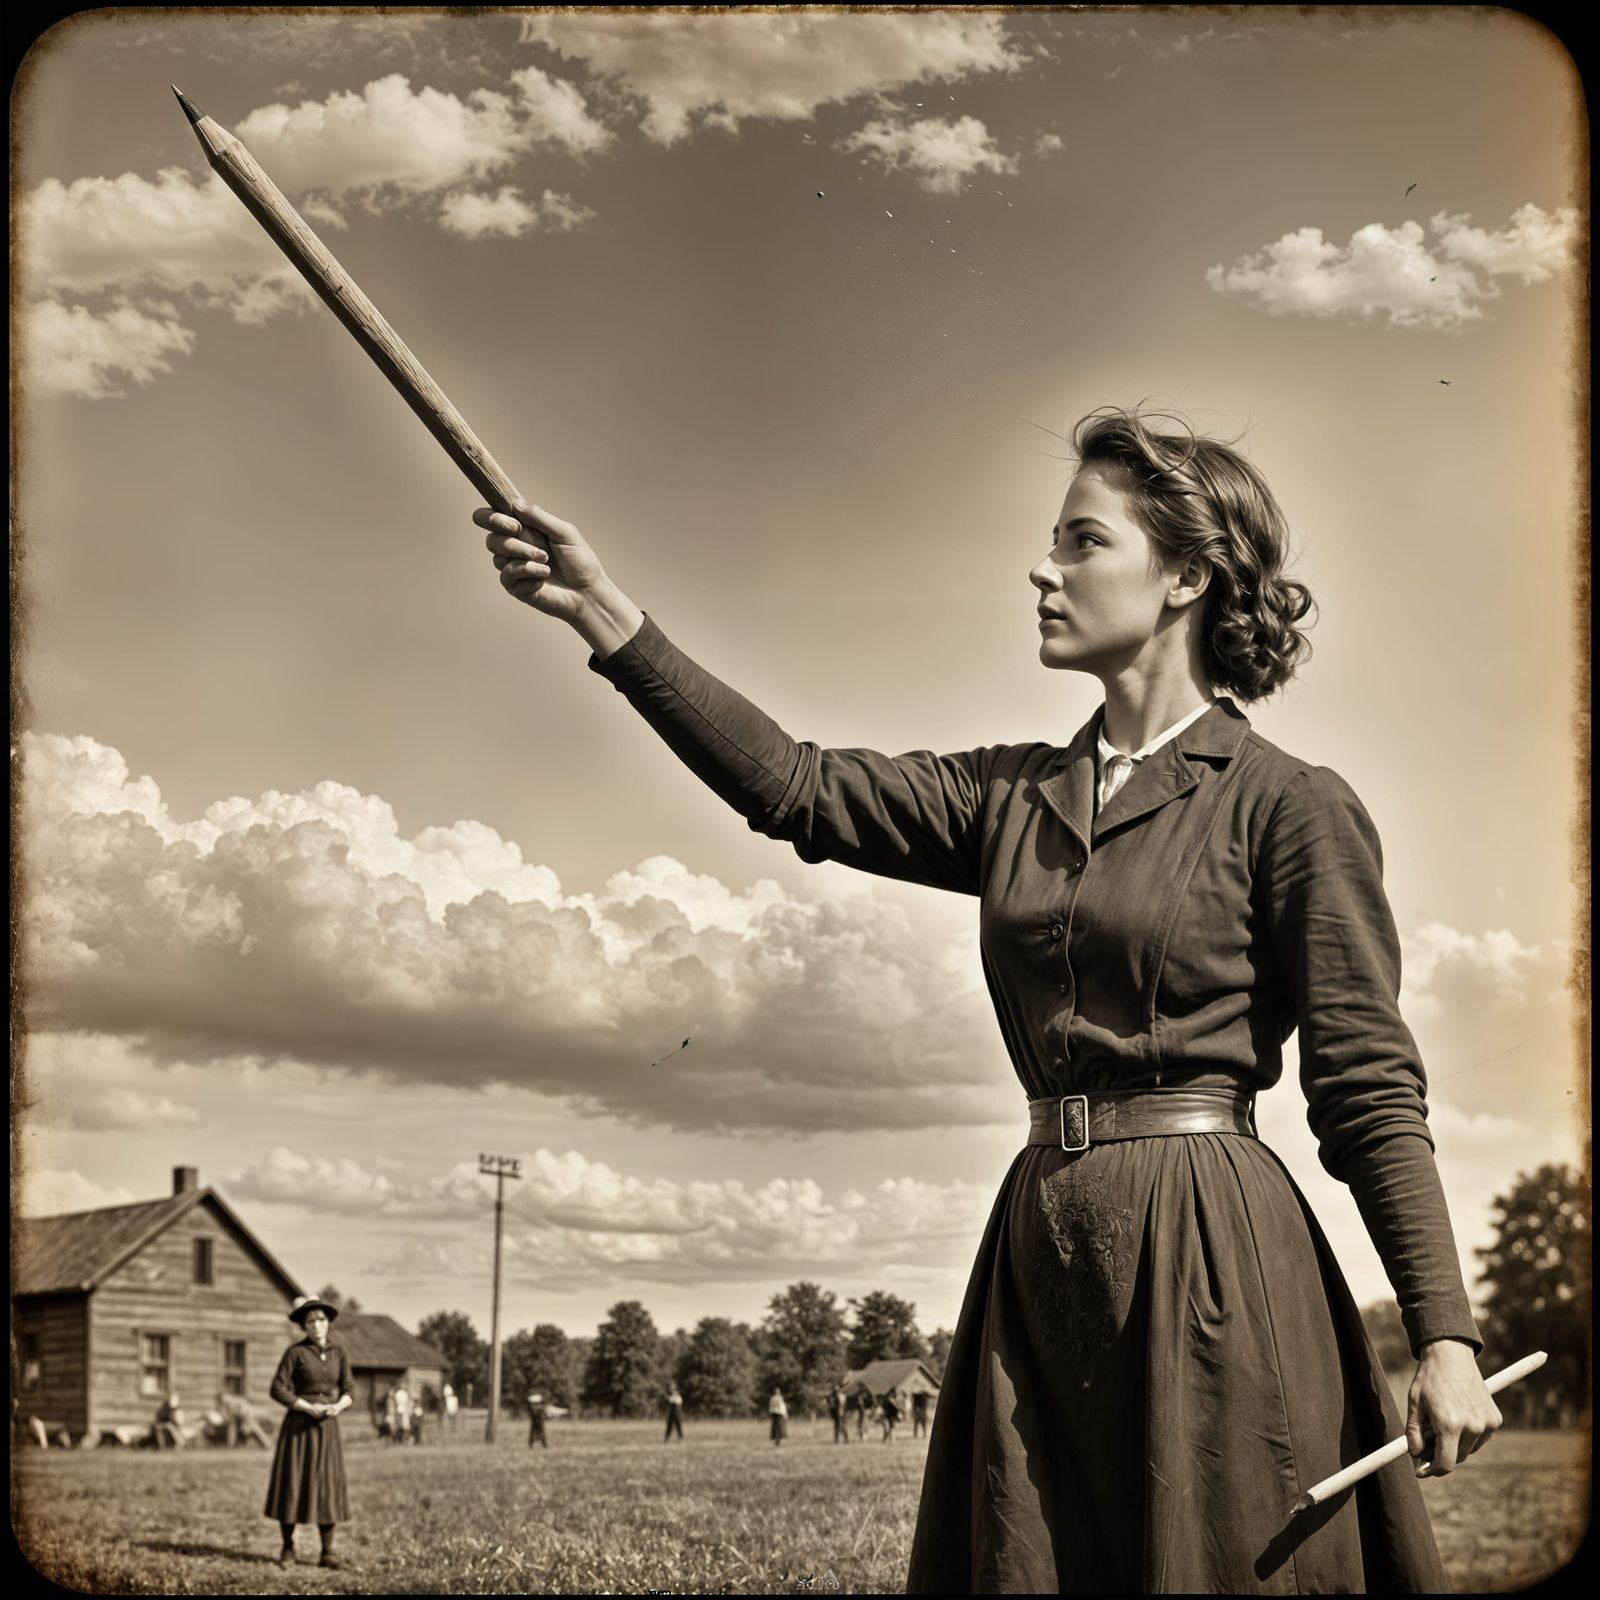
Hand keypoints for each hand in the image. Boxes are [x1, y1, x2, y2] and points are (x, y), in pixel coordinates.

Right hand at [476, 501, 606, 625]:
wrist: (587, 591)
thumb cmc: (579, 561)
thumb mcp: (564, 533)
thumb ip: (540, 518)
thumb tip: (516, 504)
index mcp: (524, 530)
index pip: (493, 519)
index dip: (493, 519)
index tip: (514, 525)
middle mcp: (515, 547)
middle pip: (491, 539)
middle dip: (509, 542)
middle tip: (535, 548)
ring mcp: (514, 568)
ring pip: (498, 557)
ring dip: (524, 556)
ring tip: (546, 561)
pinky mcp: (515, 586)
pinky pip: (508, 575)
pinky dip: (528, 572)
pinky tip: (544, 577)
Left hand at [1407, 1338, 1501, 1477]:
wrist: (1451, 1354)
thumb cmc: (1429, 1378)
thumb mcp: (1414, 1404)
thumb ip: (1413, 1433)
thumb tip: (1416, 1455)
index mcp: (1449, 1424)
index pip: (1445, 1464)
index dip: (1431, 1471)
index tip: (1421, 1470)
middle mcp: (1472, 1427)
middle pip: (1455, 1458)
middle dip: (1439, 1455)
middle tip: (1425, 1443)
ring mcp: (1487, 1424)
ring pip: (1467, 1449)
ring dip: (1454, 1444)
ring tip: (1440, 1422)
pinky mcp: (1495, 1419)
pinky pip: (1479, 1438)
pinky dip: (1468, 1435)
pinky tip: (1457, 1416)